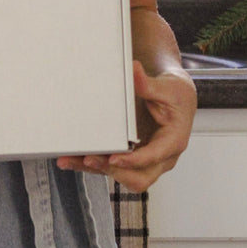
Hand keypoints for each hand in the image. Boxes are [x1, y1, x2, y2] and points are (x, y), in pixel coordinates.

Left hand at [57, 61, 195, 191]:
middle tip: (90, 159)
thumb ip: (148, 84)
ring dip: (95, 170)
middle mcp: (160, 157)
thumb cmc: (175, 95)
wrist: (176, 97)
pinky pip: (111, 167)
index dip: (134, 161)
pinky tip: (71, 159)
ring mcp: (144, 161)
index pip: (154, 157)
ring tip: (70, 160)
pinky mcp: (130, 158)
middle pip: (139, 178)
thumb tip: (134, 70)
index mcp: (173, 141)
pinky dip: (91, 165)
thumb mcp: (167, 87)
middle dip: (113, 171)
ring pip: (122, 176)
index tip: (115, 158)